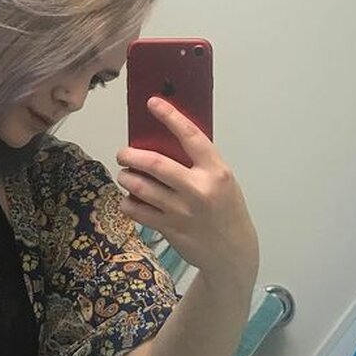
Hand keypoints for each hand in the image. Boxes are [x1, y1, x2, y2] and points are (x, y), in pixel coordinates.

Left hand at [114, 96, 258, 280]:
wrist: (233, 252)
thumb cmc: (226, 210)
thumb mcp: (222, 181)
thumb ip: (199, 164)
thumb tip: (164, 141)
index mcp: (216, 172)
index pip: (191, 136)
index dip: (170, 117)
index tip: (153, 103)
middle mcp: (199, 189)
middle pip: (155, 163)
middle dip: (131, 155)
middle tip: (123, 154)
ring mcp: (182, 211)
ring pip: (141, 187)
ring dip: (126, 178)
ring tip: (125, 175)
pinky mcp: (170, 229)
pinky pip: (137, 211)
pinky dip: (128, 202)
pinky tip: (129, 199)